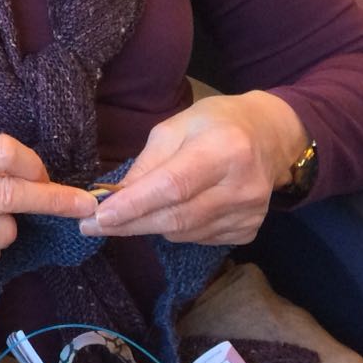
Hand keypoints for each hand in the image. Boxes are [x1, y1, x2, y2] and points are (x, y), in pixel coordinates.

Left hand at [81, 91, 309, 244]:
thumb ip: (147, 162)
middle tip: (92, 225)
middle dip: (129, 223)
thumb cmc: (215, 123)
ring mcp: (249, 213)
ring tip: (131, 212)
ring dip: (150, 225)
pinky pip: (199, 238)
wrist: (270, 136)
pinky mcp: (250, 230)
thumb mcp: (175, 127)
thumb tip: (116, 196)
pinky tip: (172, 211)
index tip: (99, 216)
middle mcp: (241, 187)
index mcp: (224, 150)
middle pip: (176, 217)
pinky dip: (176, 228)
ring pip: (184, 232)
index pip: (172, 187)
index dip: (134, 205)